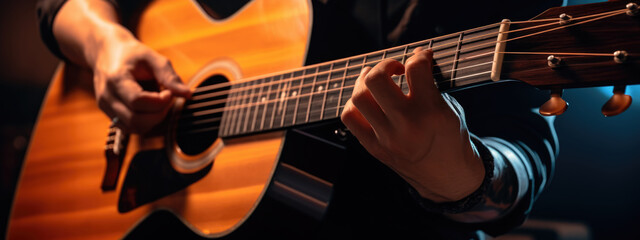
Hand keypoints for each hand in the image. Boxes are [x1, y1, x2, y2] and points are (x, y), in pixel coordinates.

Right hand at [91, 27, 190, 132]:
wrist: (107, 53)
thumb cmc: (132, 54)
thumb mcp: (152, 58)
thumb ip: (169, 76)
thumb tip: (188, 94)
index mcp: (115, 80)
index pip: (138, 101)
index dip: (160, 101)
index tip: (169, 92)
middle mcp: (107, 97)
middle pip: (136, 120)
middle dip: (159, 113)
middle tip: (167, 98)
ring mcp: (106, 108)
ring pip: (134, 128)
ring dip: (154, 119)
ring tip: (159, 102)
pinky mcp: (111, 116)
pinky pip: (132, 128)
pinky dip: (146, 122)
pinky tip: (151, 107)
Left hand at [340, 48, 484, 202]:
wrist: (447, 177)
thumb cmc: (451, 138)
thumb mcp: (449, 108)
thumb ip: (430, 84)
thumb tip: (414, 58)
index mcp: (430, 112)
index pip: (415, 69)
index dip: (419, 55)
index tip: (422, 56)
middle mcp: (406, 125)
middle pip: (376, 79)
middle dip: (385, 65)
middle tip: (395, 68)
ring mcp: (386, 138)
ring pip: (358, 98)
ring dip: (365, 81)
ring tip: (376, 79)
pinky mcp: (374, 148)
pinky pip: (350, 118)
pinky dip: (355, 104)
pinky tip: (368, 100)